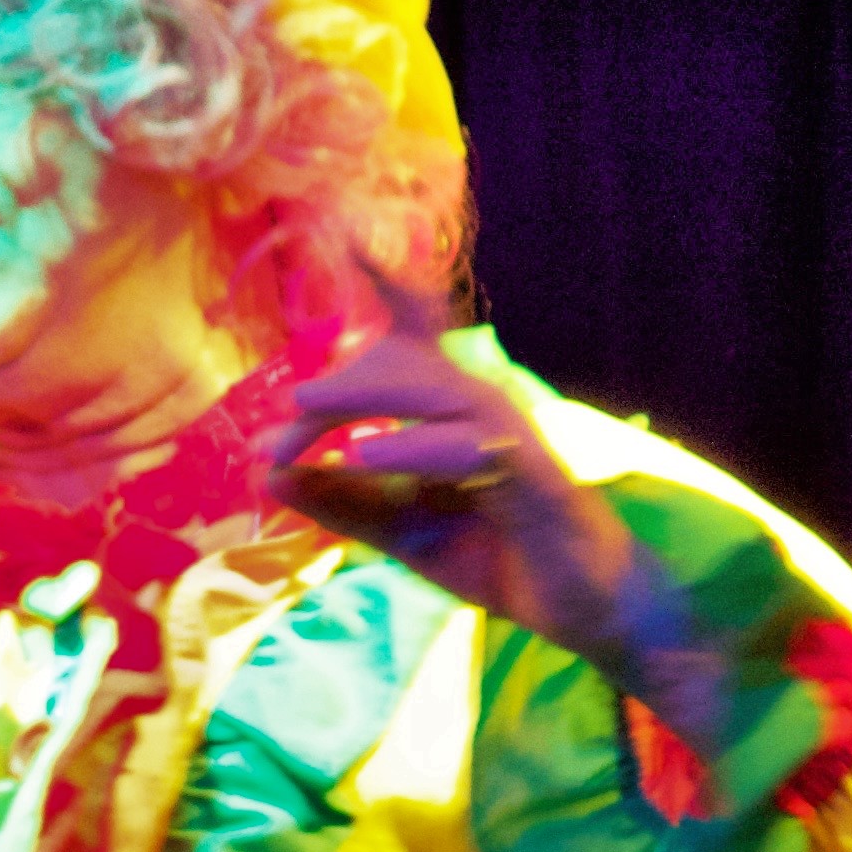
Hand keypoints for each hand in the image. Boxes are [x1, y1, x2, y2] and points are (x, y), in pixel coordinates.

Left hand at [265, 251, 643, 657]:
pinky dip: (410, 448)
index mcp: (456, 413)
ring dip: (364, 396)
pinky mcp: (530, 474)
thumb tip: (267, 474)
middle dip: (337, 389)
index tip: (347, 239)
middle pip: (407, 359)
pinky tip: (364, 457)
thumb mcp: (401, 532)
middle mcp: (485, 408)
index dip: (391, 285)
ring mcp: (512, 434)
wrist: (584, 612)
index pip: (420, 338)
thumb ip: (341, 504)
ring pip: (435, 388)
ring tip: (303, 408)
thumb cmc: (499, 559)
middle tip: (280, 432)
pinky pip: (466, 445)